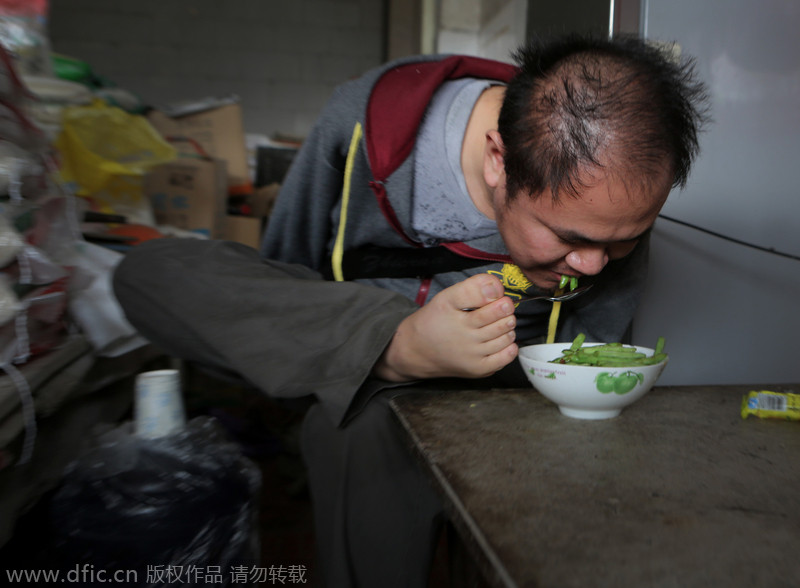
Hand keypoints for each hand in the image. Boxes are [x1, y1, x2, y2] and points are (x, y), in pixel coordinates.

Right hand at [373, 274, 517, 381]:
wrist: (416, 351)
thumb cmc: (433, 321)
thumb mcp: (445, 297)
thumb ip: (471, 287)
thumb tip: (498, 287)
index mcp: (458, 317)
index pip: (493, 305)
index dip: (500, 297)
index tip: (497, 295)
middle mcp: (466, 338)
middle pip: (503, 321)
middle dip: (506, 311)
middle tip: (500, 308)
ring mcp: (473, 356)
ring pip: (507, 337)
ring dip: (508, 328)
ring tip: (498, 323)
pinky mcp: (478, 370)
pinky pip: (506, 357)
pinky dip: (510, 346)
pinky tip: (500, 340)